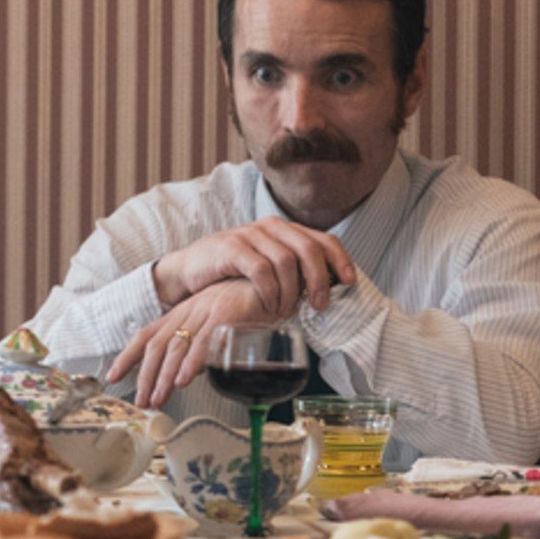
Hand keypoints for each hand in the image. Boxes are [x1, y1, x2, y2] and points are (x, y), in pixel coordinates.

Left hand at [106, 279, 279, 408]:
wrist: (269, 279)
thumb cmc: (242, 305)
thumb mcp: (212, 327)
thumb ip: (196, 350)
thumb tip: (183, 375)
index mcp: (180, 315)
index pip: (146, 336)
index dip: (127, 356)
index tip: (112, 376)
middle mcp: (187, 312)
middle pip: (157, 346)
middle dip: (146, 376)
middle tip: (142, 401)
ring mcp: (205, 312)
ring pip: (176, 346)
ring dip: (164, 376)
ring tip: (158, 398)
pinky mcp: (226, 314)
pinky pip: (204, 340)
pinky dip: (192, 361)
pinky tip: (184, 379)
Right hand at [153, 218, 355, 313]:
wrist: (188, 270)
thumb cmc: (232, 274)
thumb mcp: (267, 269)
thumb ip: (293, 272)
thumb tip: (326, 293)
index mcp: (285, 231)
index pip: (323, 240)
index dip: (341, 260)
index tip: (350, 283)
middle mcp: (270, 228)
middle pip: (309, 249)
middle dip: (319, 280)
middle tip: (319, 306)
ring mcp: (249, 235)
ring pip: (286, 261)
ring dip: (291, 291)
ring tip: (285, 311)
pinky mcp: (230, 248)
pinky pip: (260, 270)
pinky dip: (269, 291)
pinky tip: (268, 304)